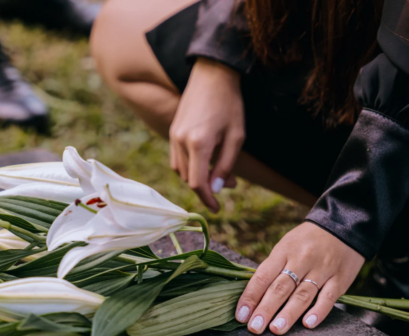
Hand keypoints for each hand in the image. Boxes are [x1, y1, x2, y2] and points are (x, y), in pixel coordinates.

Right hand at [169, 57, 244, 211]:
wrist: (212, 75)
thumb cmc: (230, 105)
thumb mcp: (236, 137)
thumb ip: (226, 166)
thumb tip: (216, 190)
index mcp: (199, 143)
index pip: (198, 183)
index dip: (207, 200)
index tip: (217, 209)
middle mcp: (181, 141)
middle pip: (189, 178)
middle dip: (207, 187)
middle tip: (230, 181)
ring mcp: (173, 136)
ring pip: (181, 170)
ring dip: (198, 177)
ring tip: (219, 170)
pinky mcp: (172, 131)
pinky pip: (177, 158)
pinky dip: (189, 166)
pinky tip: (205, 160)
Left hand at [235, 222, 364, 333]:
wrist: (342, 227)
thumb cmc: (306, 241)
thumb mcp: (286, 246)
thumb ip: (273, 268)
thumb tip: (254, 295)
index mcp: (283, 251)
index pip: (263, 276)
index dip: (251, 296)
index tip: (241, 314)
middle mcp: (301, 259)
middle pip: (280, 287)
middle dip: (266, 309)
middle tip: (254, 327)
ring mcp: (322, 269)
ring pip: (303, 294)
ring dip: (288, 313)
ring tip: (276, 329)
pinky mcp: (341, 278)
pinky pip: (329, 297)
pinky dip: (318, 311)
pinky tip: (308, 324)